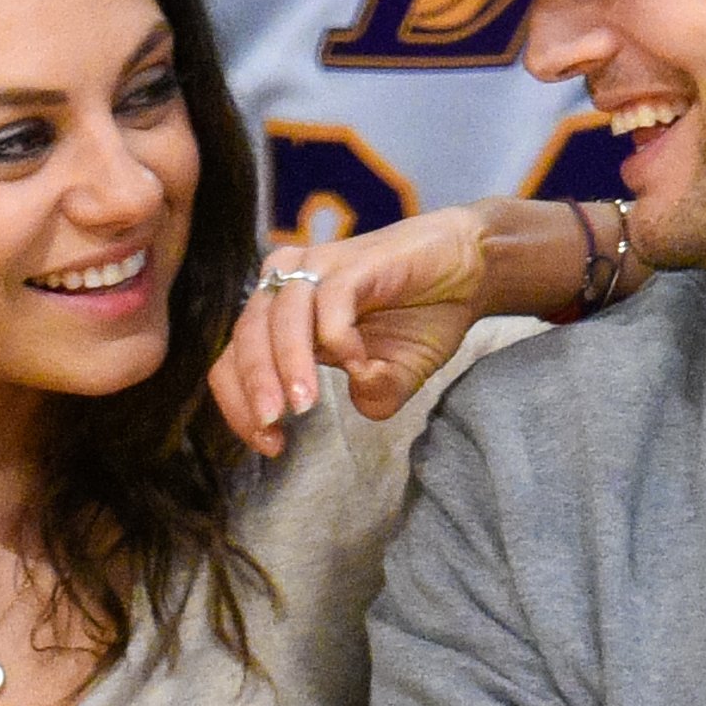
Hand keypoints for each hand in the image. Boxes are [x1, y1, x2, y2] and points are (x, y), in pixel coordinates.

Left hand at [212, 207, 495, 453]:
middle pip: (244, 341)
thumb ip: (373, 396)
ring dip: (288, 368)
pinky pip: (329, 301)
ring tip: (303, 407)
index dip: (240, 406)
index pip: (234, 362)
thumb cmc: (424, 317)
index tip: (270, 444)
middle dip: (254, 390)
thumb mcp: (396, 378)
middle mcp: (289, 287)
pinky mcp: (352, 261)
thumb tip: (358, 396)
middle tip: (274, 428)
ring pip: (278, 320)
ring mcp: (318, 269)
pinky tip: (359, 362)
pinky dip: (337, 338)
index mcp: (282, 318)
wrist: (471, 269)